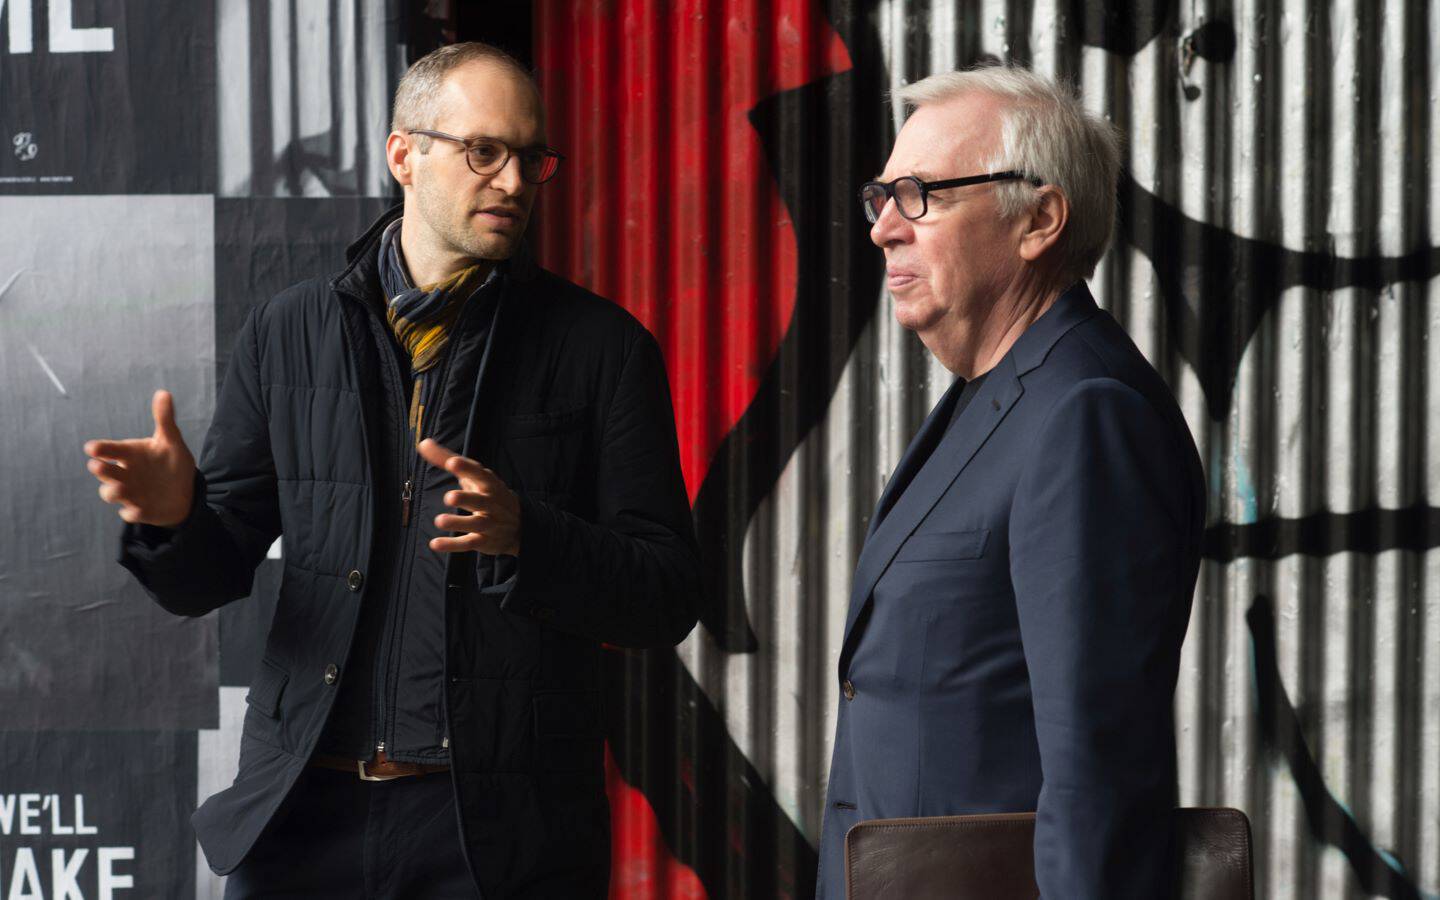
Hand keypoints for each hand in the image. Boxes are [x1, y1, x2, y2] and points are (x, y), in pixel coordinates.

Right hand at [83, 390, 196, 526]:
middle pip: (107, 472)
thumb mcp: (171, 441)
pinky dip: (132, 513)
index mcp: (129, 455)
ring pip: (112, 494)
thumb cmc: (171, 463)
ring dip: (112, 492)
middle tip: (96, 466)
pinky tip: (137, 511)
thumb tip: (164, 393)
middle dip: (101, 470)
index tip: (92, 447)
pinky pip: (131, 514)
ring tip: (118, 490)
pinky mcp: (140, 510)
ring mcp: (130, 493)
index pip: (110, 450)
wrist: (185, 490)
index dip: (101, 449)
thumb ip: (165, 419)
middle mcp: (125, 474)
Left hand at [417, 438, 521, 555]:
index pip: (479, 474)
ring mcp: (488, 523)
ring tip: (439, 521)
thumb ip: (447, 459)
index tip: (452, 462)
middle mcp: (490, 503)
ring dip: (458, 523)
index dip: (466, 468)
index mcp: (488, 484)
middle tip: (449, 497)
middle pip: (480, 500)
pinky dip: (452, 545)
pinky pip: (467, 543)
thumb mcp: (473, 475)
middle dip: (466, 498)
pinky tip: (435, 544)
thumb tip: (423, 443)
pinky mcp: (483, 541)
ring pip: (474, 524)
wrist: (519, 525)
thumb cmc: (489, 493)